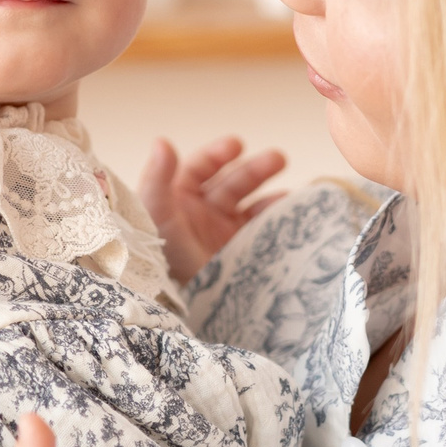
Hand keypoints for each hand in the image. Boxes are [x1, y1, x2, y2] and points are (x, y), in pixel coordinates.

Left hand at [138, 136, 287, 280]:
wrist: (175, 305)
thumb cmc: (157, 257)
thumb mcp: (155, 215)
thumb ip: (158, 179)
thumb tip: (161, 141)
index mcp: (178, 197)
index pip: (201, 166)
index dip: (219, 154)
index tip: (236, 146)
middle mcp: (201, 211)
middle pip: (233, 182)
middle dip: (256, 170)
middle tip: (278, 159)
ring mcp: (222, 231)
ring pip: (252, 204)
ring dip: (271, 195)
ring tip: (289, 195)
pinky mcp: (239, 252)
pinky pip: (262, 230)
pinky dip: (277, 221)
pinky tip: (290, 216)